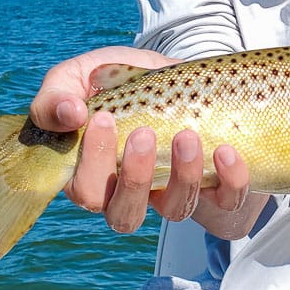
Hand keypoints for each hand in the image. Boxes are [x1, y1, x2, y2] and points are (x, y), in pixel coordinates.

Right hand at [29, 46, 261, 235]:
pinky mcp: (217, 188)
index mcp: (96, 172)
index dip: (93, 164)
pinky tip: (226, 151)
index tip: (104, 117)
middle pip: (125, 216)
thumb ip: (59, 94)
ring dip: (182, 177)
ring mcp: (176, 191)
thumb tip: (70, 115)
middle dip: (135, 179)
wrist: (183, 73)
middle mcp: (135, 192)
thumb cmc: (123, 79)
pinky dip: (230, 182)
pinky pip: (225, 204)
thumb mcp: (84, 75)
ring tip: (188, 136)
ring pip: (176, 210)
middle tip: (144, 134)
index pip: (86, 191)